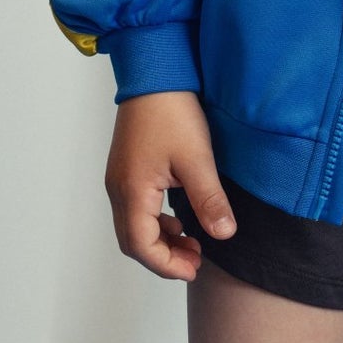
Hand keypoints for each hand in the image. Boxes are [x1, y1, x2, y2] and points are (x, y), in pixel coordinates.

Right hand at [105, 91, 236, 281]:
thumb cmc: (171, 111)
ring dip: (160, 240)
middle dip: (164, 257)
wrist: (155, 73)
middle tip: (196, 260)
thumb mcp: (197, 159)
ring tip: (192, 241)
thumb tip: (223, 234)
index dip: (167, 265)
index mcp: (132, 191)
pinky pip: (135, 209)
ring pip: (133, 227)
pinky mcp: (127, 170)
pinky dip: (156, 222)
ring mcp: (120, 179)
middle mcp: (118, 189)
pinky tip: (179, 216)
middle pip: (132, 241)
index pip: (141, 246)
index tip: (194, 269)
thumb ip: (209, 200)